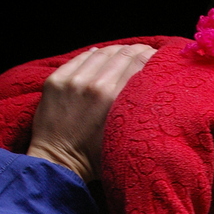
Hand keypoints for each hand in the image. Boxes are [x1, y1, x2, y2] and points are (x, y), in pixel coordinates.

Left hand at [27, 44, 155, 181]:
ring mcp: (71, 80)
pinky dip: (93, 55)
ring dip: (116, 50)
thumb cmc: (95, 156)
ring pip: (100, 53)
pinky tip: (101, 55)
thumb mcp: (123, 134)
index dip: (150, 56)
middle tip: (145, 51)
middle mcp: (93, 84)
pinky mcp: (56, 80)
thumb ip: (135, 108)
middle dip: (136, 50)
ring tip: (125, 52)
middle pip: (121, 54)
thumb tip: (146, 83)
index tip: (157, 57)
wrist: (58, 163)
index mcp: (112, 99)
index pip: (137, 64)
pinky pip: (79, 59)